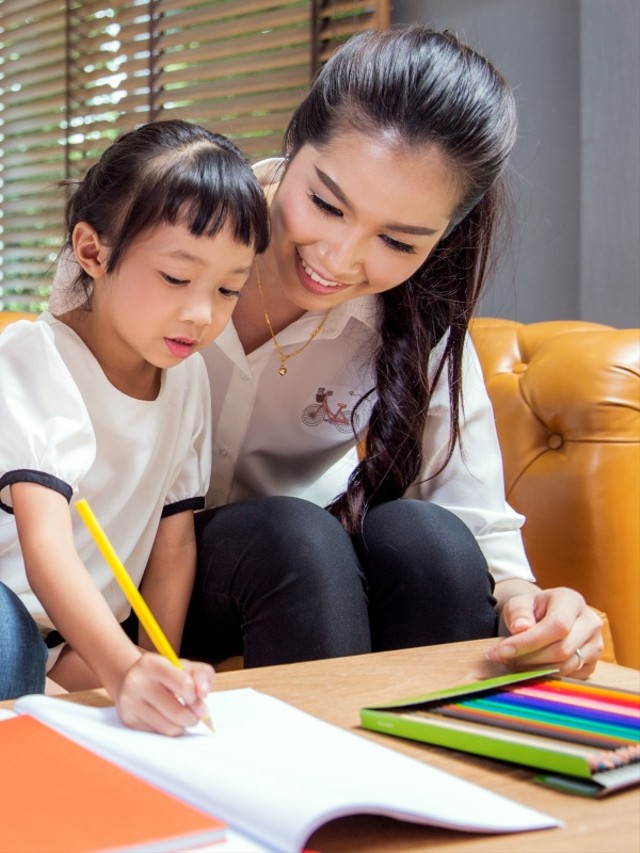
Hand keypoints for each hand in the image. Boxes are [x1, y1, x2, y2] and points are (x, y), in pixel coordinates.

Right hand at [114, 654, 214, 734]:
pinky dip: (168, 729)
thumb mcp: (186, 667)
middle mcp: (137, 682)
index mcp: (152, 664)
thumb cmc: (166, 673)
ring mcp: (130, 702)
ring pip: (169, 728)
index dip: (196, 696)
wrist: (134, 679)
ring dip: (182, 726)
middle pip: (178, 712)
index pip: (185, 685)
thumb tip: (203, 694)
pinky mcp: (128, 720)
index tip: (196, 698)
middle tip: (196, 714)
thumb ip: (202, 675)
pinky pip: (158, 733)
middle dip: (194, 717)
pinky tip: (167, 718)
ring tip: (183, 717)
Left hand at [486, 583, 603, 678]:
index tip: (502, 650)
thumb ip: (518, 613)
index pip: (556, 625)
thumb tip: (521, 628)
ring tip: (513, 663)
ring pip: (567, 666)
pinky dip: (548, 675)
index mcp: (572, 600)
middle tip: (502, 659)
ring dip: (535, 669)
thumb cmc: (532, 610)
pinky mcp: (593, 663)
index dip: (529, 641)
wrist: (546, 618)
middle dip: (529, 658)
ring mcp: (596, 644)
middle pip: (562, 649)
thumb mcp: (519, 604)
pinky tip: (530, 667)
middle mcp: (590, 622)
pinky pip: (571, 676)